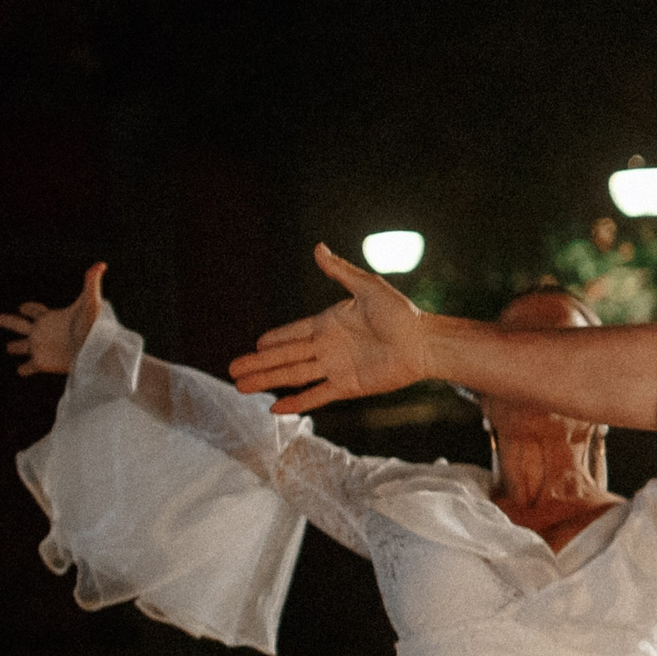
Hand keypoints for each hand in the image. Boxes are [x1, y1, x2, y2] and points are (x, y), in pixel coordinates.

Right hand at [0, 262, 105, 376]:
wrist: (97, 351)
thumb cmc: (94, 327)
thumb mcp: (91, 303)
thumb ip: (92, 283)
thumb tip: (101, 264)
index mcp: (50, 318)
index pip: (34, 311)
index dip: (28, 308)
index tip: (23, 307)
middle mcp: (42, 332)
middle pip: (19, 325)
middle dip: (8, 321)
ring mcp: (40, 348)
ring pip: (21, 347)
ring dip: (15, 348)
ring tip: (10, 348)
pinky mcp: (42, 363)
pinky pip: (28, 368)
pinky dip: (23, 370)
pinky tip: (21, 371)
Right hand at [228, 244, 431, 413]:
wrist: (425, 343)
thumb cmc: (402, 314)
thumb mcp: (368, 288)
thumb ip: (340, 271)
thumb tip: (318, 247)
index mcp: (328, 323)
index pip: (292, 333)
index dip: (273, 339)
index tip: (254, 343)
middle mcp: (328, 347)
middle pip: (285, 357)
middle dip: (258, 363)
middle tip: (231, 370)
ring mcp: (336, 368)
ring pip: (293, 376)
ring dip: (268, 381)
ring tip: (241, 386)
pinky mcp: (348, 386)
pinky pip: (317, 395)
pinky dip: (297, 402)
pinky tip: (275, 408)